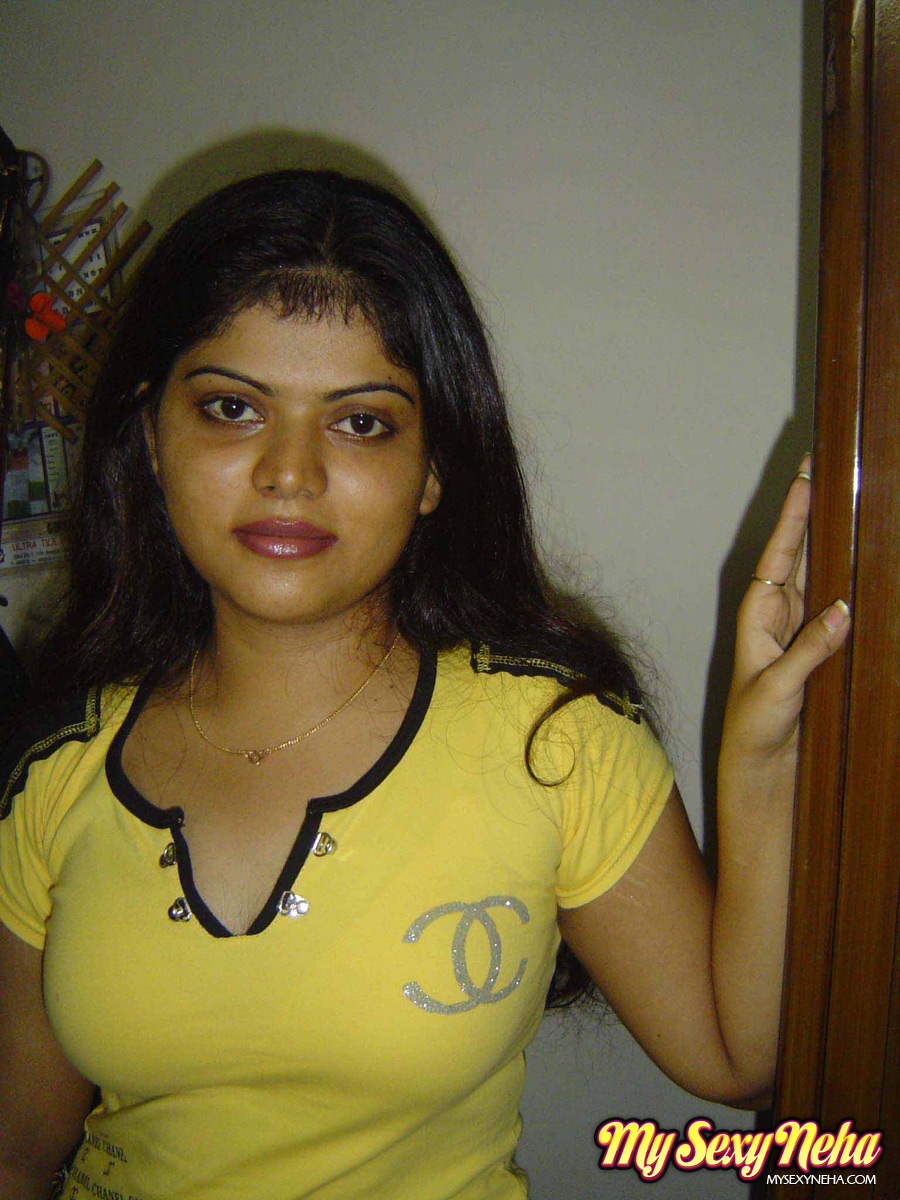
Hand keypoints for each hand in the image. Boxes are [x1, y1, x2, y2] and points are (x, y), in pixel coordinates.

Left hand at [723, 454, 850, 767]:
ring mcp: (802, 623)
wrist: (762, 762)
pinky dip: (851, 577)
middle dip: (816, 510)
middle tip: (832, 468)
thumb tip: (844, 609)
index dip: (794, 514)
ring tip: (852, 498)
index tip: (808, 477)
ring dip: (835, 537)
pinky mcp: (821, 643)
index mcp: (759, 611)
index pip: (779, 552)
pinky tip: (867, 554)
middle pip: (800, 549)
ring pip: (821, 569)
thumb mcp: (778, 686)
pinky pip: (839, 602)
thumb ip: (810, 650)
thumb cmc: (755, 724)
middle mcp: (779, 609)